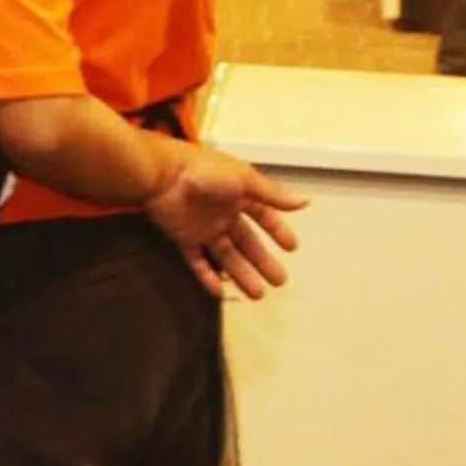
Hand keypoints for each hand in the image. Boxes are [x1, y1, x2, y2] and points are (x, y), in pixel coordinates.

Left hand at [142, 142, 306, 299]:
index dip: (277, 231)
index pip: (264, 216)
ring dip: (241, 274)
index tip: (292, 248)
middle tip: (280, 281)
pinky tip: (220, 292)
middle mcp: (222, 213)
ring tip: (258, 295)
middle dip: (263, 261)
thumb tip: (304, 202)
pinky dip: (207, 277)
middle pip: (247, 242)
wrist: (161, 175)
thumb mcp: (244, 179)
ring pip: (226, 256)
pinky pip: (196, 261)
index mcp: (238, 195)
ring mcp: (202, 227)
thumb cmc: (203, 170)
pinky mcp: (182, 237)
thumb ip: (272, 194)